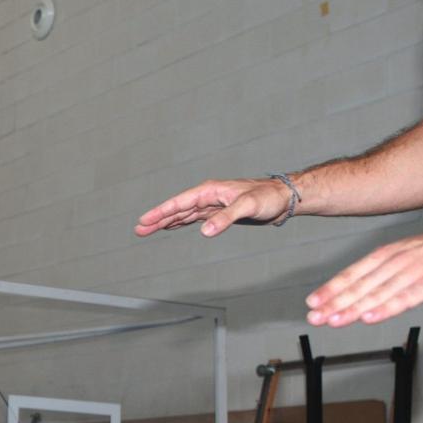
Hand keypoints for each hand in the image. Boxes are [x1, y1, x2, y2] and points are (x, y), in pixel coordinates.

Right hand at [135, 177, 294, 236]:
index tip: (143, 221)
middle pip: (177, 209)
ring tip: (147, 230)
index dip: (160, 212)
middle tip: (138, 230)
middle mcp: (208, 196)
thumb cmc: (268, 198)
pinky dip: (180, 222)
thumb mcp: (247, 207)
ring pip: (183, 214)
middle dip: (157, 219)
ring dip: (166, 222)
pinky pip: (193, 218)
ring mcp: (212, 205)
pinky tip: (172, 226)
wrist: (284, 198)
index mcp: (210, 191)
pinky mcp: (219, 213)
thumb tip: (205, 232)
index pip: (180, 203)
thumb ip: (225, 219)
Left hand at [307, 219, 422, 326]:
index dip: (332, 288)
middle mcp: (397, 262)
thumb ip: (387, 270)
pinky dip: (386, 308)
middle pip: (361, 285)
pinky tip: (370, 317)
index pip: (354, 273)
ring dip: (353, 308)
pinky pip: (406, 298)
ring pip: (378, 293)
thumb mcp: (409, 253)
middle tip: (313, 316)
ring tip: (333, 321)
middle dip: (335, 302)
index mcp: (389, 254)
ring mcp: (415, 272)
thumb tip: (364, 287)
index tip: (312, 302)